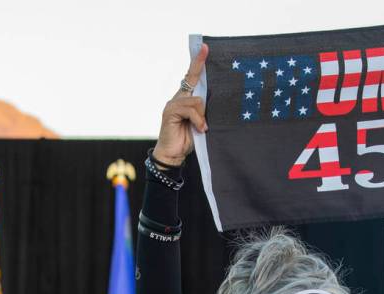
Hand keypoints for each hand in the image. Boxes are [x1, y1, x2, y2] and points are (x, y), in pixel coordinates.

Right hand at [152, 44, 208, 166]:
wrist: (172, 155)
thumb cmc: (187, 140)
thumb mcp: (200, 123)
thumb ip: (204, 111)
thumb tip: (213, 101)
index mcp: (185, 100)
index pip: (191, 78)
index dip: (197, 63)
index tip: (204, 47)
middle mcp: (177, 98)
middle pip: (191, 79)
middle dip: (198, 65)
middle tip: (205, 47)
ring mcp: (172, 104)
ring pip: (196, 99)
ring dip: (202, 115)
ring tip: (203, 128)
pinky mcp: (170, 112)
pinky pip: (189, 109)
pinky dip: (197, 119)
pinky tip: (200, 129)